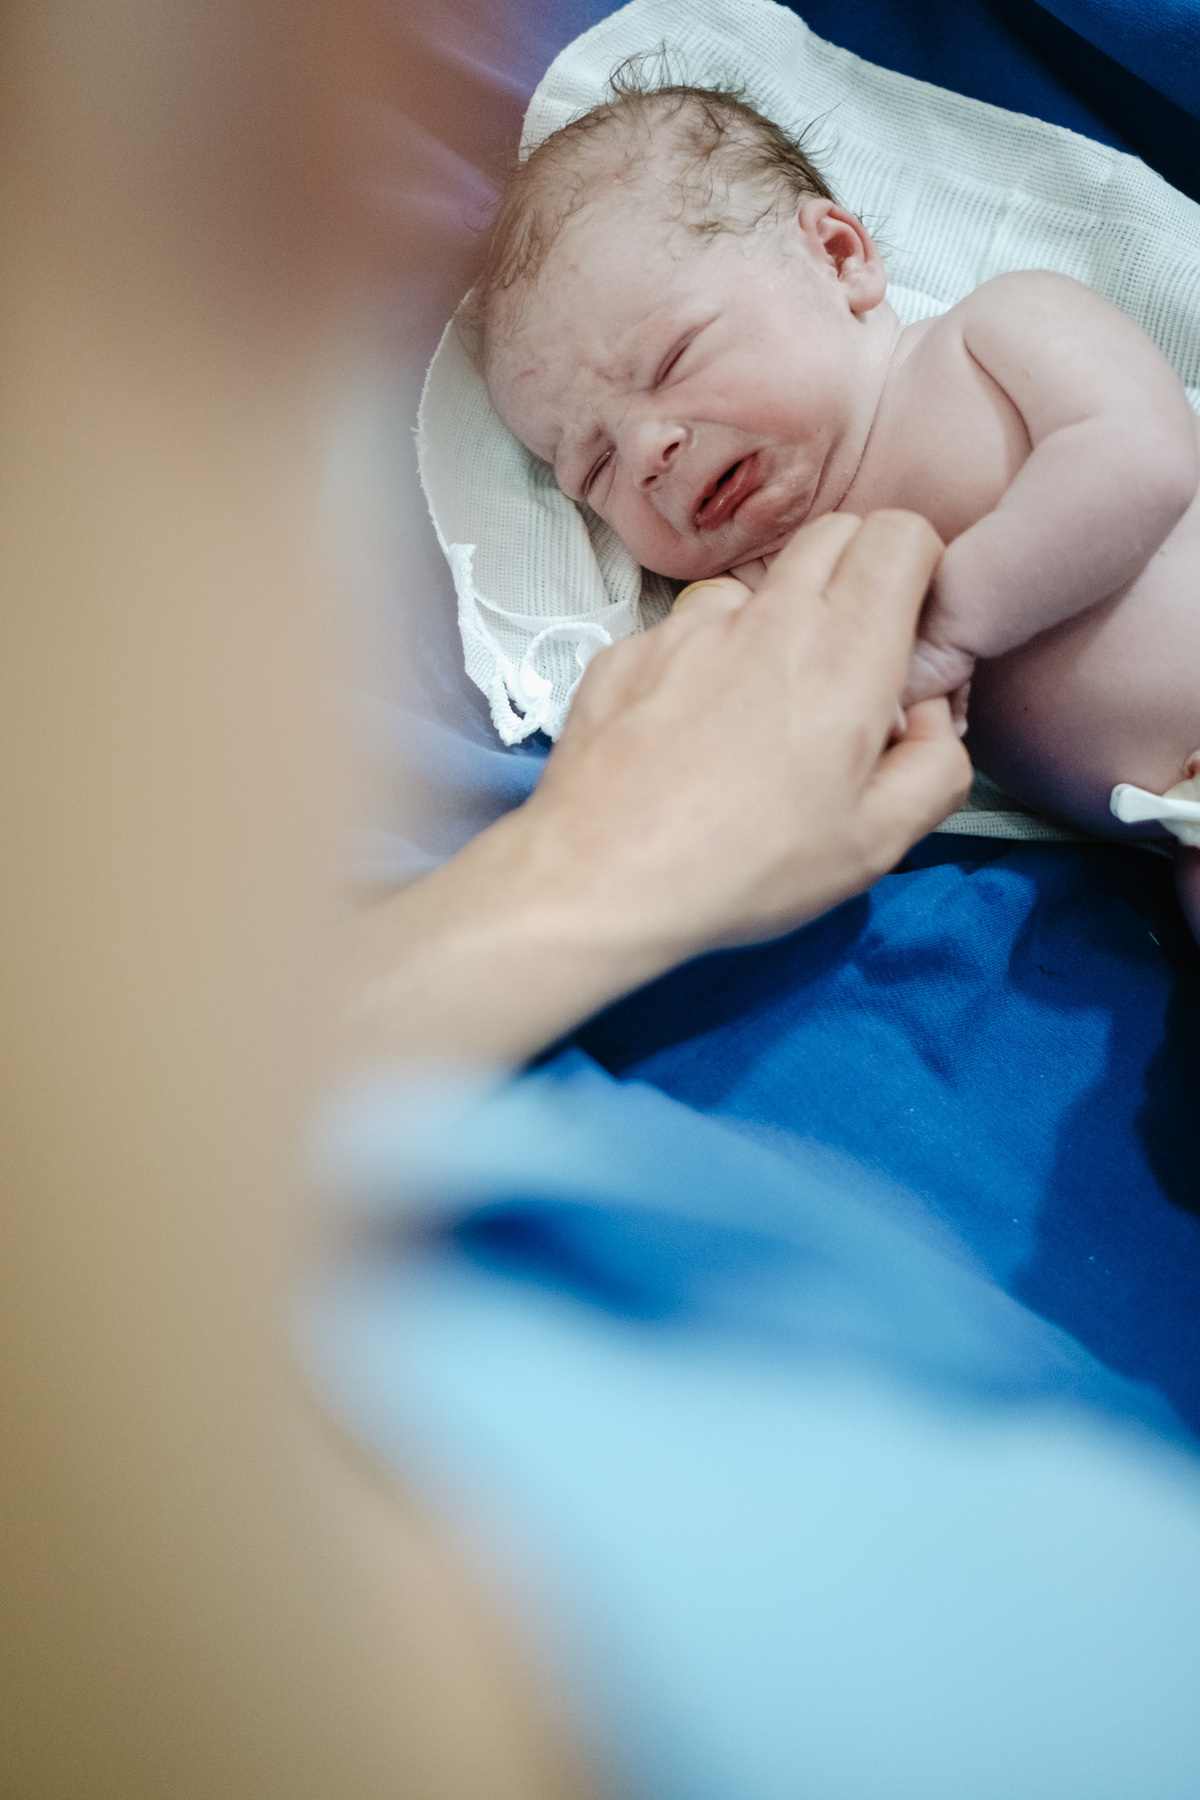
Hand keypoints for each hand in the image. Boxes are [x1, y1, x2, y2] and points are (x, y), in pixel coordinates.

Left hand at [525, 510, 971, 959]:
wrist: (603, 878)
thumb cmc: (745, 866)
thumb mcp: (878, 842)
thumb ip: (937, 765)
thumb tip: (929, 718)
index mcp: (845, 651)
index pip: (900, 534)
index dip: (917, 569)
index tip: (910, 629)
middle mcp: (766, 618)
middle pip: (832, 536)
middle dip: (856, 580)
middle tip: (850, 667)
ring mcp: (687, 628)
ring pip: (753, 588)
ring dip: (773, 626)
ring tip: (760, 713)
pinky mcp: (627, 651)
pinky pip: (681, 633)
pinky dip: (701, 665)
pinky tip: (690, 736)